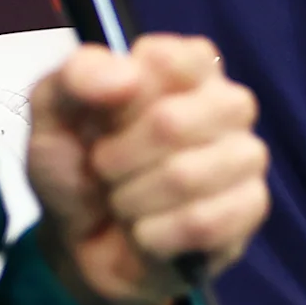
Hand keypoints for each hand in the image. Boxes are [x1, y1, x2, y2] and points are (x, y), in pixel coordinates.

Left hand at [25, 35, 268, 304]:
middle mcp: (227, 103)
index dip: (120, 102)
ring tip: (124, 204)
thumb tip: (127, 77)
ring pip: (186, 177)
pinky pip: (203, 223)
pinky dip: (156, 236)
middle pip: (171, 123)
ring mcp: (246, 156)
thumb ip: (77, 77)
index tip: (100, 120)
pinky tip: (148, 234)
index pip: (168, 60)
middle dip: (117, 159)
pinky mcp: (251, 208)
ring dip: (133, 200)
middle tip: (104, 171)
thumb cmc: (78, 166)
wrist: (82, 244)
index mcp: (186, 65)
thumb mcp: (54, 114)